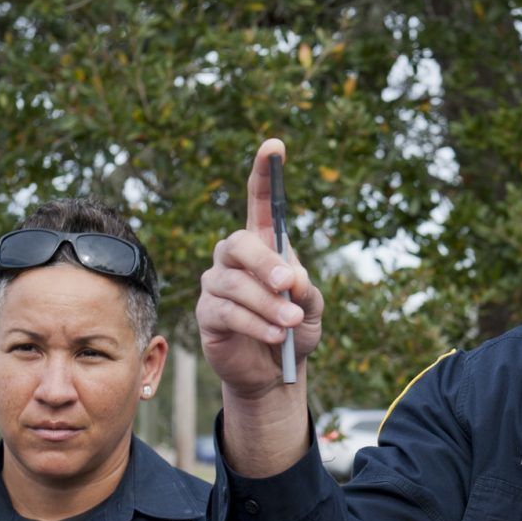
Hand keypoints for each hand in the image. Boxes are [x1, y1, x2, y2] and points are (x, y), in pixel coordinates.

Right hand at [197, 139, 323, 399]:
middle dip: (265, 262)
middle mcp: (234, 259)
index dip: (265, 174)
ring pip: (234, 284)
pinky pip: (227, 312)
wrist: (275, 373)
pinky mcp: (208, 314)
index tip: (274, 147)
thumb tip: (293, 278)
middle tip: (289, 282)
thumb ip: (307, 290)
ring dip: (267, 304)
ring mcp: (217, 284)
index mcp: (264, 246)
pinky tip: (276, 334)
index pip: (261, 203)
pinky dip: (255, 323)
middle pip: (239, 243)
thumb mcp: (313, 309)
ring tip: (291, 323)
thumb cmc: (295, 331)